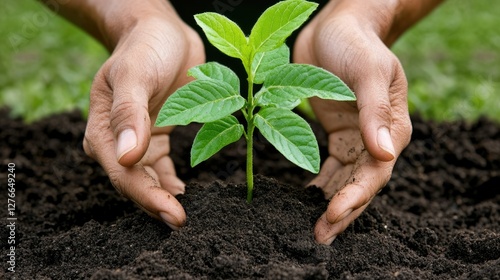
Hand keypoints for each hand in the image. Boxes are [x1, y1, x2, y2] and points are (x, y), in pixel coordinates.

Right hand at [82, 3, 204, 228]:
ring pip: (150, 181)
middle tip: (182, 224)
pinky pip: (164, 169)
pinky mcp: (158, 137)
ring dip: (165, 198)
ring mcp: (140, 142)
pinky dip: (172, 183)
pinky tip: (184, 193)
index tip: (173, 214)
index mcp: (103, 131)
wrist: (160, 33)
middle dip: (157, 205)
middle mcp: (118, 143)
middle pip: (136, 184)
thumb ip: (130, 114)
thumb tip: (127, 156)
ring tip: (185, 216)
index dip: (147, 197)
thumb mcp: (135, 75)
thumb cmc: (144, 49)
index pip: (124, 175)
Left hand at [294, 1, 411, 243]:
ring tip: (315, 230)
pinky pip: (330, 168)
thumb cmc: (355, 43)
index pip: (376, 170)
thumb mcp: (368, 71)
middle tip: (320, 236)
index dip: (356, 194)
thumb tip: (386, 152)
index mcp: (391, 126)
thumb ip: (375, 110)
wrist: (335, 27)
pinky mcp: (336, 135)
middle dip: (343, 211)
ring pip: (345, 181)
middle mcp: (375, 138)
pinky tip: (307, 201)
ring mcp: (355, 138)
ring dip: (331, 205)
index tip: (332, 213)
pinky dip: (320, 186)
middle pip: (361, 183)